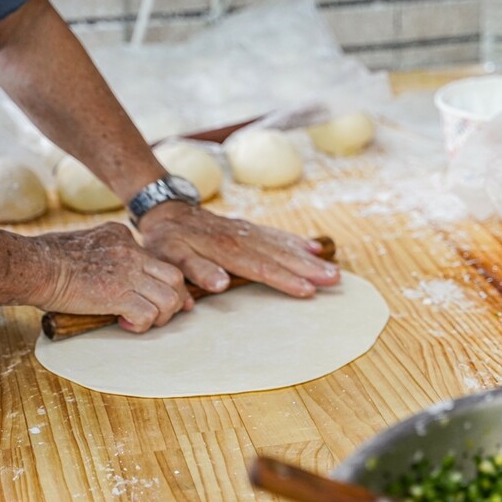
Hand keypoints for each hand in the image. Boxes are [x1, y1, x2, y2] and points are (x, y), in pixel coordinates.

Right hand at [31, 222, 192, 332]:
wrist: (34, 265)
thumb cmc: (46, 257)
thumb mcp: (84, 240)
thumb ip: (102, 250)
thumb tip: (105, 267)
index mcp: (122, 237)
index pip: (158, 260)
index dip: (165, 283)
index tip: (166, 297)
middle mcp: (132, 252)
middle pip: (175, 277)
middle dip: (175, 299)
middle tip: (160, 313)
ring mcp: (128, 273)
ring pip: (170, 297)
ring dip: (161, 315)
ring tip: (143, 321)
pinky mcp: (119, 294)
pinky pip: (149, 314)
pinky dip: (141, 325)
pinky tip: (125, 324)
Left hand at [138, 202, 340, 296]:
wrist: (168, 210)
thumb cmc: (168, 240)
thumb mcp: (170, 256)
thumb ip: (195, 269)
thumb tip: (220, 284)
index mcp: (225, 249)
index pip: (260, 267)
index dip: (284, 279)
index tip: (307, 290)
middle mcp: (242, 238)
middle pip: (280, 255)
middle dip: (308, 268)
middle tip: (334, 279)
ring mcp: (248, 232)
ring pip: (283, 245)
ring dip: (308, 258)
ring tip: (333, 269)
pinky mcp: (249, 228)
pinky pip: (277, 235)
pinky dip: (296, 241)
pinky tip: (314, 248)